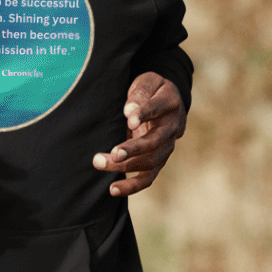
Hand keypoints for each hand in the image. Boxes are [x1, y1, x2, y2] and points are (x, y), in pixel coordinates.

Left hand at [92, 73, 185, 196]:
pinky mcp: (158, 161)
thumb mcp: (148, 82)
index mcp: (170, 104)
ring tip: (99, 163)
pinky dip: (131, 186)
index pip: (157, 109)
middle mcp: (172, 128)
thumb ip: (140, 93)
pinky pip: (148, 178)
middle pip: (155, 142)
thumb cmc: (152, 91)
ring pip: (150, 162)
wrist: (168, 103)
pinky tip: (113, 189)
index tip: (128, 119)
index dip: (144, 114)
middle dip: (133, 149)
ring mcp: (167, 147)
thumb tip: (129, 110)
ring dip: (125, 166)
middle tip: (112, 152)